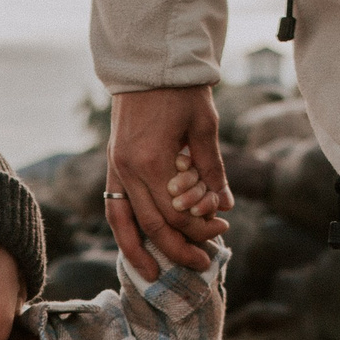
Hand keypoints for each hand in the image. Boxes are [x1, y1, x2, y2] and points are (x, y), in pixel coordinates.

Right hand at [106, 86, 230, 279]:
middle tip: (203, 264)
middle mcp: (128, 170)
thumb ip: (213, 169)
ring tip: (156, 275)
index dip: (202, 226)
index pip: (178, 213)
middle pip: (153, 225)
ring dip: (140, 253)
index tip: (223, 227)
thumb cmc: (181, 90)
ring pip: (125, 224)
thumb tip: (226, 206)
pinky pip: (114, 209)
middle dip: (179, 249)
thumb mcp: (205, 127)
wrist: (147, 64)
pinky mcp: (113, 165)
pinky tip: (137, 247)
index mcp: (152, 161)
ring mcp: (116, 168)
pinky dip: (125, 232)